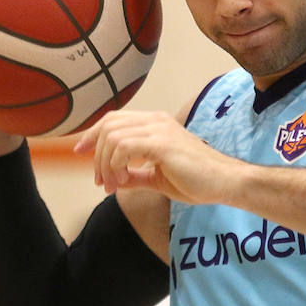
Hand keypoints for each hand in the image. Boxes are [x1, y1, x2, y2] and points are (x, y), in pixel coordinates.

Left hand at [73, 110, 240, 203]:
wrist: (225, 182)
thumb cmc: (198, 181)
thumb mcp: (158, 178)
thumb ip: (135, 176)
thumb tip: (114, 180)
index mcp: (155, 124)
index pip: (114, 120)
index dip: (92, 134)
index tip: (79, 152)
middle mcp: (155, 121)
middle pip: (108, 125)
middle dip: (96, 155)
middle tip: (101, 182)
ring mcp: (159, 129)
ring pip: (112, 137)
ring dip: (105, 164)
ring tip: (113, 185)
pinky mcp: (162, 143)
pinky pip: (124, 147)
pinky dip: (115, 165)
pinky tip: (122, 181)